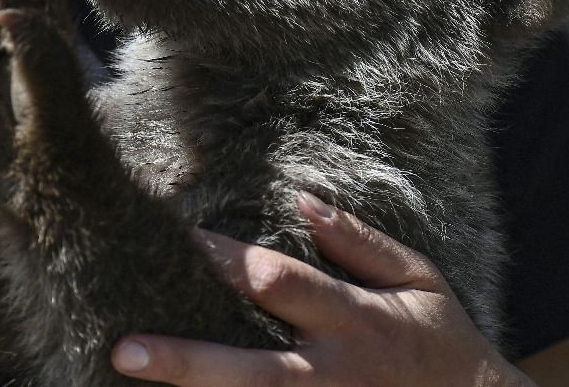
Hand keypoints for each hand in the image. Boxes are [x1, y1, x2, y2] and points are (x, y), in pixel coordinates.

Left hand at [111, 193, 533, 385]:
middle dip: (187, 360)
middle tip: (125, 349)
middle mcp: (336, 373)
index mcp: (356, 320)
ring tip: (131, 385)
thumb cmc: (444, 343)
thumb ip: (360, 242)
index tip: (175, 240)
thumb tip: (302, 200)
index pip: (278, 282)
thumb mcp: (419, 280)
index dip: (224, 259)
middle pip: (252, 370)